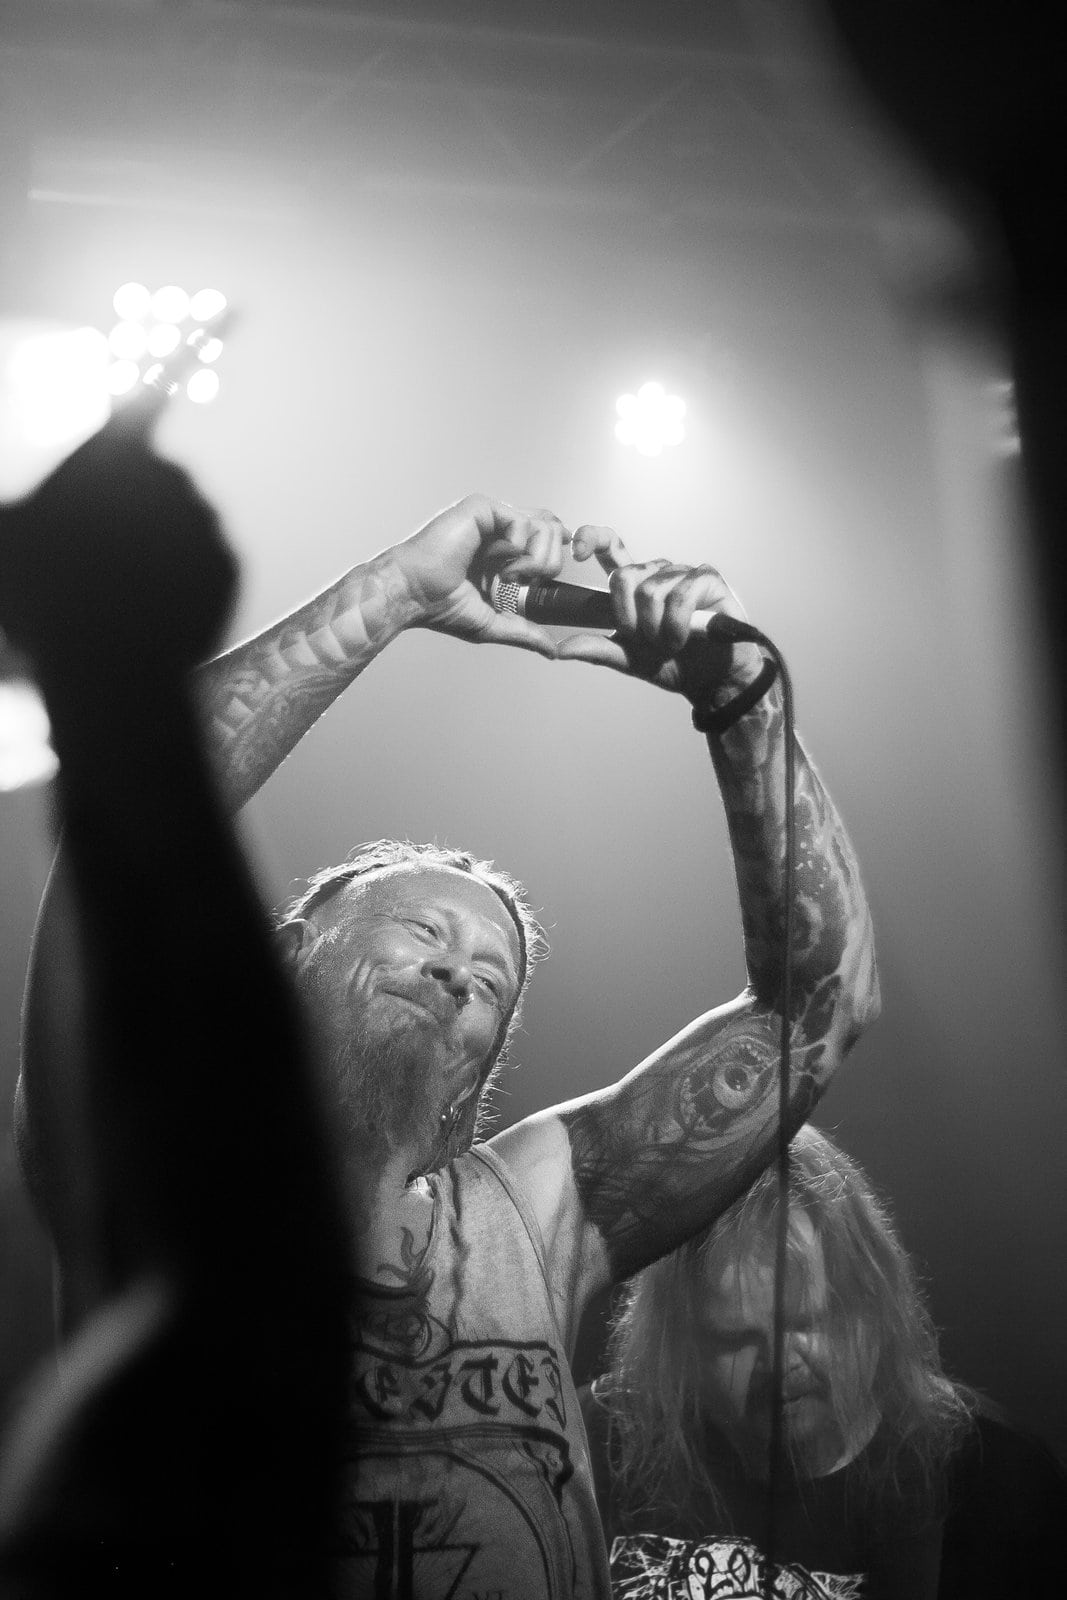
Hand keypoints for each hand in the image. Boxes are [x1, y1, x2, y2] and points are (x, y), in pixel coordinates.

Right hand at [0, 354, 235, 686]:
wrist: (108, 673)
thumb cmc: (40, 599)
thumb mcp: (4, 537)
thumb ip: (14, 514)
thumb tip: (16, 515)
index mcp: (113, 452)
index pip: (149, 381)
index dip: (193, 338)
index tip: (230, 305)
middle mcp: (170, 474)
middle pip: (148, 477)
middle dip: (123, 506)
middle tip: (87, 559)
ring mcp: (205, 520)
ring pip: (176, 521)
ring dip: (150, 546)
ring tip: (113, 593)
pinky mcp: (230, 563)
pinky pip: (201, 561)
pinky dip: (179, 579)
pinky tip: (149, 608)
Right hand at [387, 494, 570, 657]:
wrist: (413, 593)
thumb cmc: (440, 605)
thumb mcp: (492, 623)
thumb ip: (525, 632)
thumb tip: (553, 651)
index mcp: (503, 553)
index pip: (548, 540)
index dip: (558, 557)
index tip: (546, 582)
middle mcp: (500, 532)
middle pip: (554, 530)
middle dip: (552, 563)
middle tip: (525, 582)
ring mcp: (492, 519)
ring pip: (546, 524)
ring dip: (538, 557)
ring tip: (513, 575)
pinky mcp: (482, 509)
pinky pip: (523, 521)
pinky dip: (521, 546)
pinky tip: (502, 563)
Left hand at [555, 527, 761, 698]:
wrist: (711, 680)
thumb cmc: (673, 664)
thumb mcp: (628, 658)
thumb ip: (597, 649)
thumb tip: (560, 649)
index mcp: (636, 584)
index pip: (611, 546)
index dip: (593, 538)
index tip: (577, 552)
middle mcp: (658, 572)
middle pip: (624, 577)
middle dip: (630, 618)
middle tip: (647, 640)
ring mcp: (683, 572)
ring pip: (651, 590)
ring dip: (657, 629)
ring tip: (671, 644)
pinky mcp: (708, 578)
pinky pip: (680, 595)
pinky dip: (677, 625)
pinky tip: (685, 638)